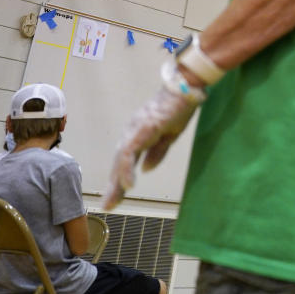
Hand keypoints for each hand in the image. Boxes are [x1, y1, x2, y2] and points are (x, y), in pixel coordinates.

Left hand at [104, 84, 197, 209]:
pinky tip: (127, 185)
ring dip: (116, 182)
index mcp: (138, 134)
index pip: (126, 161)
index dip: (120, 180)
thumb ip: (157, 152)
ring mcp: (135, 130)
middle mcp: (132, 132)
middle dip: (114, 186)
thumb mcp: (170, 135)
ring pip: (121, 159)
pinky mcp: (143, 128)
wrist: (186, 87)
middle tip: (108, 206)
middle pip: (119, 162)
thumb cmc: (179, 107)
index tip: (116, 198)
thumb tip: (146, 170)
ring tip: (113, 201)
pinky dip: (128, 169)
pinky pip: (131, 152)